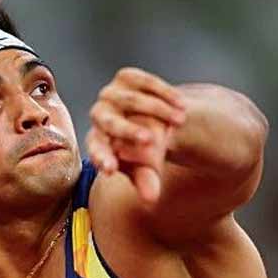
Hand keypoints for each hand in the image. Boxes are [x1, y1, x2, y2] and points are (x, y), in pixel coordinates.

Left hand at [86, 67, 185, 203]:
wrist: (152, 120)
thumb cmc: (144, 152)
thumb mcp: (147, 168)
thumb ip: (146, 182)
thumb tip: (150, 200)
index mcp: (97, 141)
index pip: (96, 149)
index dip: (102, 158)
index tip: (111, 170)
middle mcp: (98, 115)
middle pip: (109, 122)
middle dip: (128, 132)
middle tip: (151, 141)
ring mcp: (110, 94)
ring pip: (131, 100)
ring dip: (157, 110)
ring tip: (180, 122)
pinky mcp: (125, 77)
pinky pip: (144, 82)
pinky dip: (164, 93)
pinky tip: (181, 104)